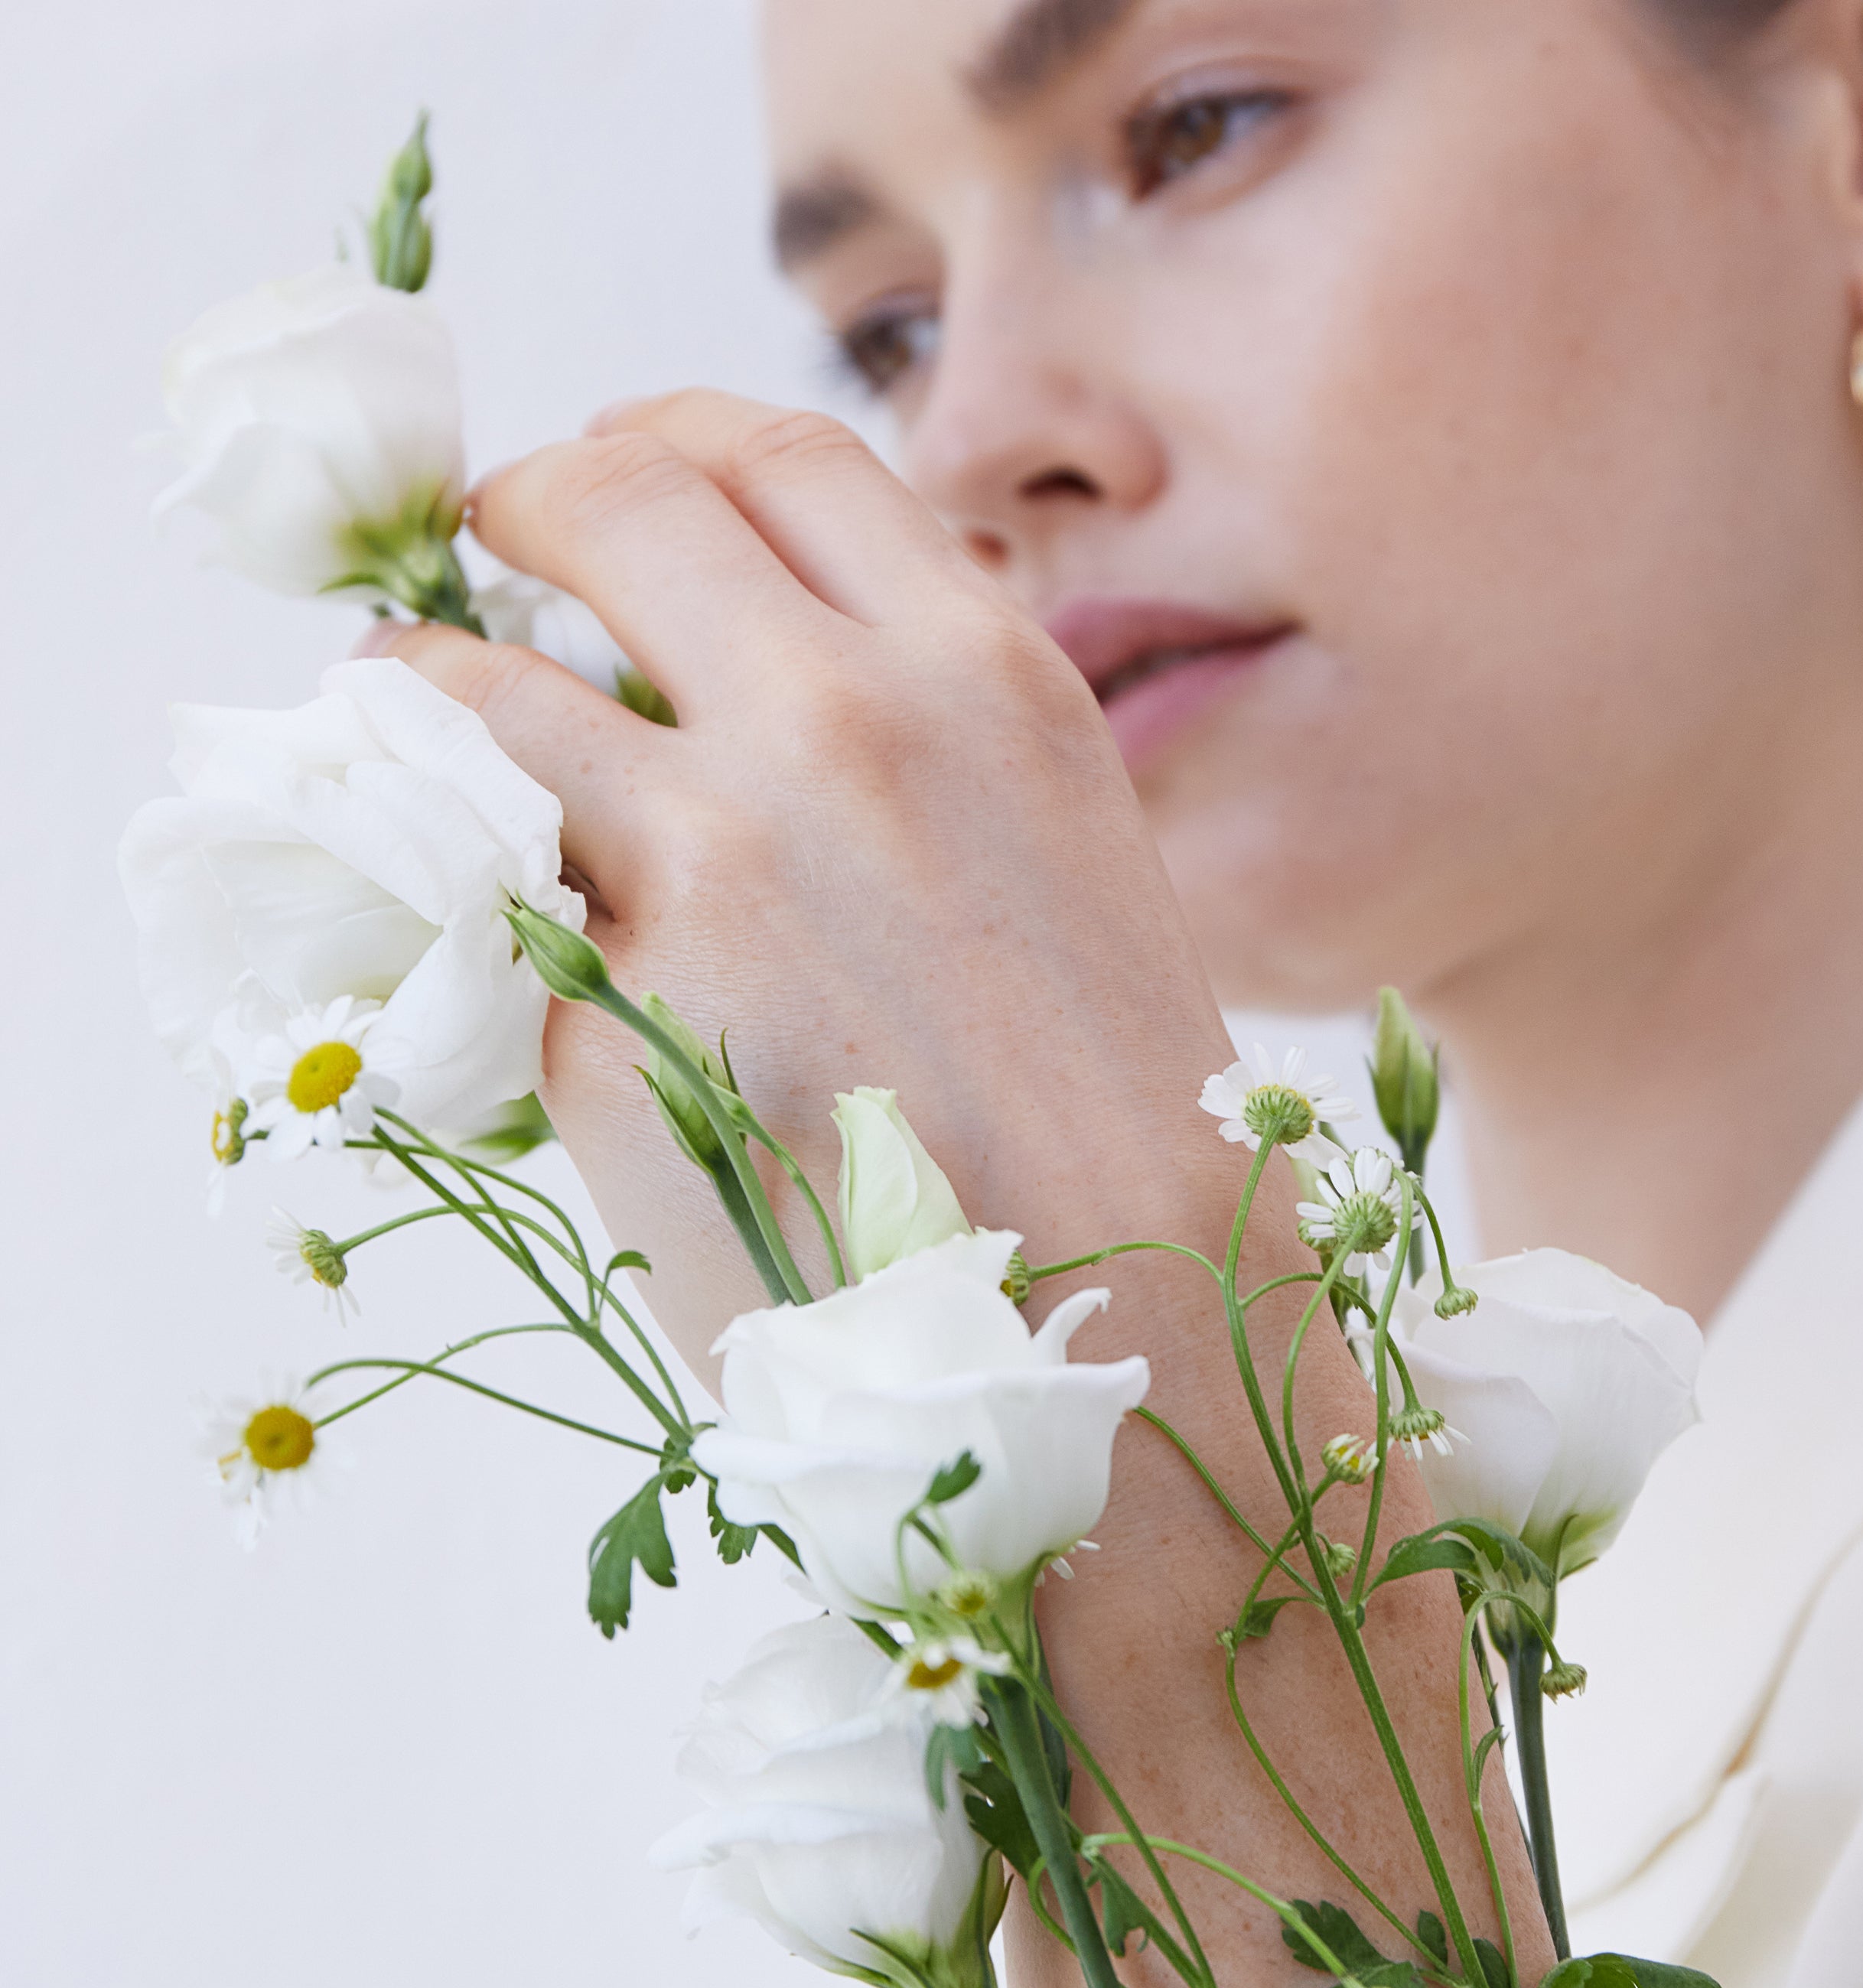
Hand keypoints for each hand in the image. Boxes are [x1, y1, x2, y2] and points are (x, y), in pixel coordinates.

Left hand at [372, 394, 1589, 1987]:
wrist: (1133, 1366)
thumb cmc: (1128, 1147)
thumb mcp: (1075, 876)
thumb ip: (932, 750)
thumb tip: (754, 675)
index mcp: (988, 678)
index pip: (774, 450)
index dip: (663, 443)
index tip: (611, 486)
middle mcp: (841, 731)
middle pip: (609, 496)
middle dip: (524, 506)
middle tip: (492, 558)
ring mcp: (707, 869)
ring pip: (470, 679)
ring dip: (427, 681)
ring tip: (429, 729)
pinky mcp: (601, 1020)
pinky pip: (493, 902)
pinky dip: (469, 888)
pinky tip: (516, 936)